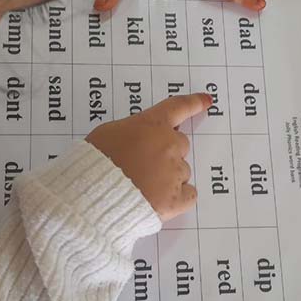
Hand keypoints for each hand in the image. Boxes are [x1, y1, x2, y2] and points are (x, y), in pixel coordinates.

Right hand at [86, 93, 211, 221]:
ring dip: (167, 177)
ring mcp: (175, 173)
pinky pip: (189, 195)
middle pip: (180, 145)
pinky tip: (160, 200)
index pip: (178, 107)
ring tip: (141, 186)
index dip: (194, 103)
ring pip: (181, 172)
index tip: (207, 101)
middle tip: (144, 164)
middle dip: (166, 152)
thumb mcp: (107, 133)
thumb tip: (140, 138)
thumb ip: (131, 130)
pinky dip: (178, 197)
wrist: (93, 195)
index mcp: (152, 125)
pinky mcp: (176, 199)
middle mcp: (169, 145)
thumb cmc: (94, 163)